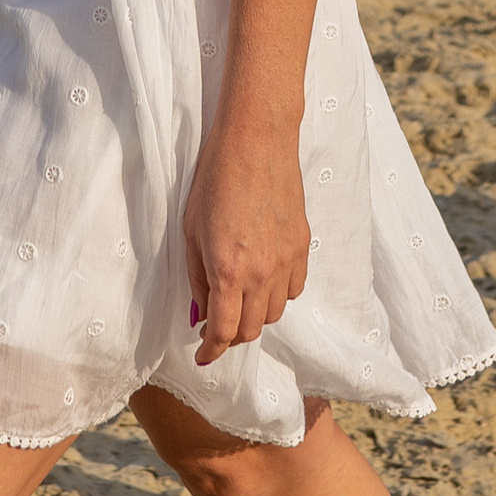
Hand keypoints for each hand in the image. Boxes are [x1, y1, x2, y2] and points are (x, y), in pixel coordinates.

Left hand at [182, 103, 310, 362]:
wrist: (257, 139)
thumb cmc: (215, 178)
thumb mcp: (192, 229)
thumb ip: (197, 276)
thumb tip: (199, 312)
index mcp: (228, 270)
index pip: (223, 332)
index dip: (210, 351)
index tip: (202, 356)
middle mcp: (262, 273)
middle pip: (252, 330)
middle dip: (231, 336)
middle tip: (216, 325)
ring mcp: (287, 260)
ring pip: (276, 313)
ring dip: (255, 315)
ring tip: (239, 299)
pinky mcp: (303, 245)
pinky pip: (295, 289)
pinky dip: (279, 294)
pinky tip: (265, 279)